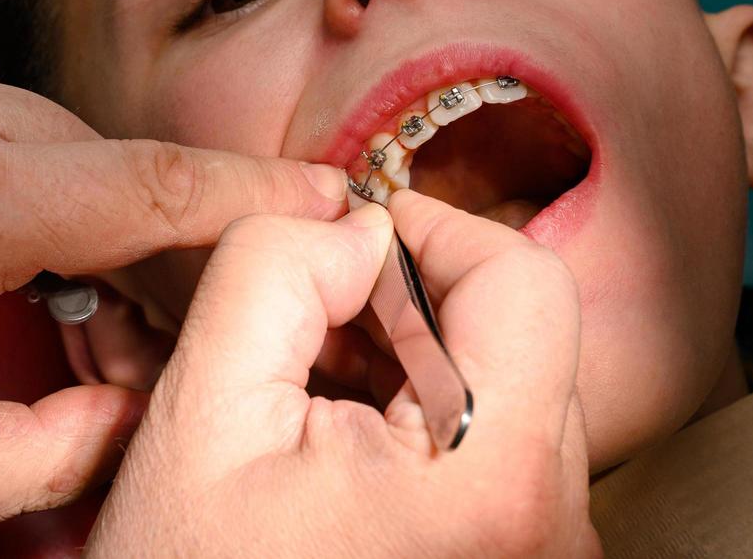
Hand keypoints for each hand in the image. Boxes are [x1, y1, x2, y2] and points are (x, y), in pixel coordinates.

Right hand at [88, 190, 600, 557]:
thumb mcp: (200, 415)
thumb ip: (274, 274)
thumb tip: (358, 225)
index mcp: (493, 478)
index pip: (525, 280)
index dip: (433, 233)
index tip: (355, 244)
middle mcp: (553, 524)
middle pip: (519, 330)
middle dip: (412, 303)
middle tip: (314, 328)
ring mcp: (547, 551)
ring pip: (509, 381)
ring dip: (414, 358)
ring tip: (318, 392)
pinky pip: (502, 443)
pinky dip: (427, 415)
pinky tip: (348, 438)